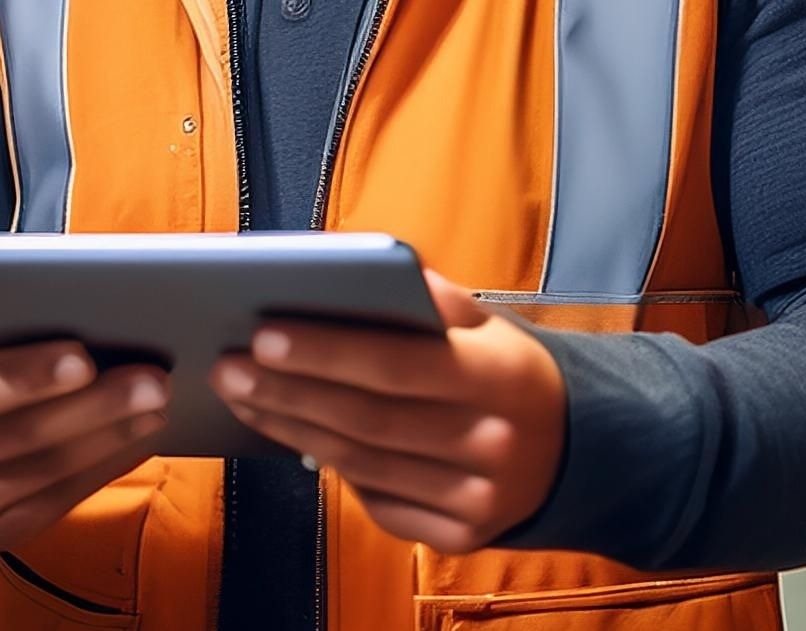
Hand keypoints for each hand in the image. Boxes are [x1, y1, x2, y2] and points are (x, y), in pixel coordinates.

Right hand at [0, 321, 170, 547]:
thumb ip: (5, 318)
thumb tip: (81, 305)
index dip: (26, 375)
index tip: (83, 357)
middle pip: (22, 434)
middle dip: (96, 404)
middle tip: (153, 378)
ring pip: (51, 470)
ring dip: (113, 435)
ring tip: (157, 402)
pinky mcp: (0, 530)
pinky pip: (64, 499)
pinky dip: (108, 464)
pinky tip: (139, 436)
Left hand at [210, 272, 565, 552]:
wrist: (579, 451)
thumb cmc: (507, 371)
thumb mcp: (492, 325)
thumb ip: (437, 300)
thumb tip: (373, 268)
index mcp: (500, 375)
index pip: (398, 363)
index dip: (326, 351)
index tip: (261, 333)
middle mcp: (492, 442)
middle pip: (369, 420)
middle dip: (288, 393)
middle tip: (227, 367)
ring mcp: (479, 499)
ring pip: (364, 466)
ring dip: (293, 430)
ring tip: (244, 398)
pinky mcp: (463, 536)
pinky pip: (381, 504)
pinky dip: (333, 472)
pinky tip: (295, 437)